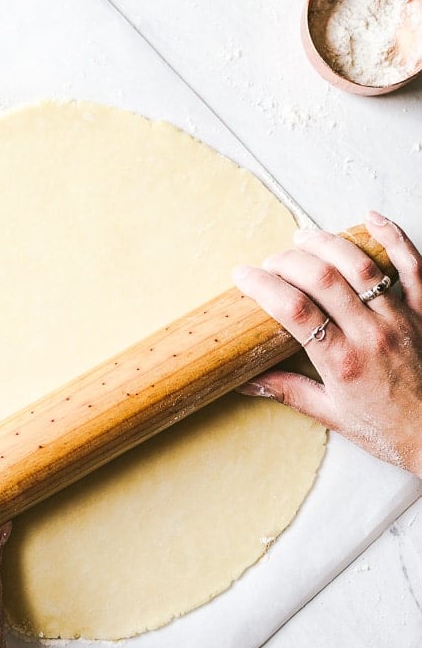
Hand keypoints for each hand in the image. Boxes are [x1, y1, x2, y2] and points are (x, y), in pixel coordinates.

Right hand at [232, 211, 421, 475]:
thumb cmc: (387, 429)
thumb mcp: (331, 414)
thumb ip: (288, 391)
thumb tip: (247, 382)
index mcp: (343, 362)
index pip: (294, 310)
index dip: (263, 286)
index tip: (242, 275)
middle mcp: (370, 334)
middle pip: (323, 278)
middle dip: (288, 260)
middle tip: (270, 261)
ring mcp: (399, 318)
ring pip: (361, 264)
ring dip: (327, 243)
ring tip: (302, 236)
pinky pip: (412, 265)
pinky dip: (392, 237)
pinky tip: (371, 218)